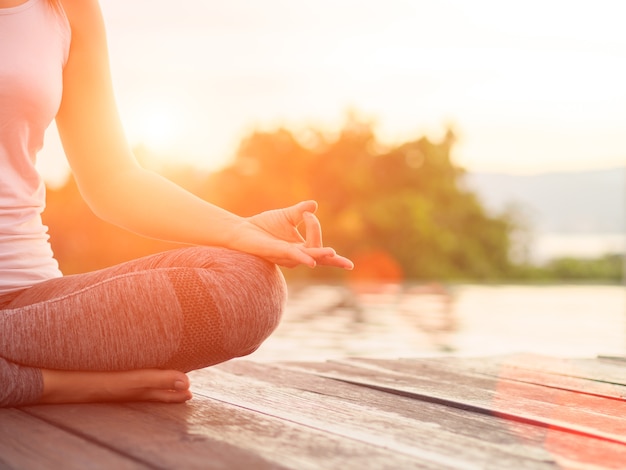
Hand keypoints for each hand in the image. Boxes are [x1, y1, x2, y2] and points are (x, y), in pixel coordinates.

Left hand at [231, 201, 353, 268]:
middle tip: (346, 263)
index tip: (307, 213)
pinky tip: (311, 261)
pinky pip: (292, 256)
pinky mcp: (275, 252)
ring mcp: (286, 256)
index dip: (316, 227)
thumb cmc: (264, 226)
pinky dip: (303, 257)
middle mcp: (296, 256)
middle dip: (334, 261)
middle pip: (319, 256)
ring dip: (320, 254)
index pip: (318, 244)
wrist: (242, 229)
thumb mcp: (287, 216)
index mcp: (300, 248)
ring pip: (309, 257)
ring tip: (333, 254)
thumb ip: (301, 211)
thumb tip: (314, 204)